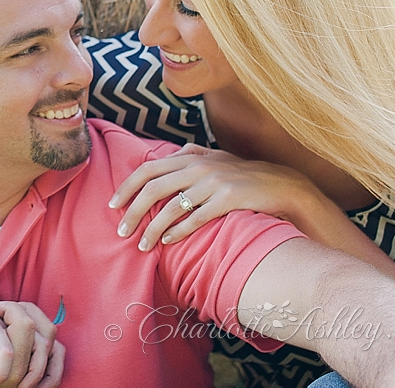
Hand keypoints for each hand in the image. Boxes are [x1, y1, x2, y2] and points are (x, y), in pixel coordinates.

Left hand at [109, 144, 310, 249]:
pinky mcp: (227, 199)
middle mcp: (198, 166)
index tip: (113, 205)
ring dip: (152, 228)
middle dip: (132, 210)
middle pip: (153, 187)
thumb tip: (177, 150)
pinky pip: (195, 217)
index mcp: (190, 156)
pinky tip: (167, 241)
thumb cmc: (244, 174)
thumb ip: (196, 153)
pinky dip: (177, 230)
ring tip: (142, 244)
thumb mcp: (219, 158)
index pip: (147, 169)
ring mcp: (212, 182)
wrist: (281, 185)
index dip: (127, 186)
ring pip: (171, 206)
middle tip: (120, 230)